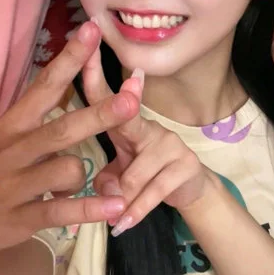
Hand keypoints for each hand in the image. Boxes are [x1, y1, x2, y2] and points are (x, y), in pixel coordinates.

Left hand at [79, 35, 212, 235]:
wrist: (190, 191)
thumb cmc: (147, 175)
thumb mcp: (120, 173)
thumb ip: (107, 177)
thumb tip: (106, 190)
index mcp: (127, 125)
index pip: (106, 98)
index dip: (94, 75)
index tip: (83, 49)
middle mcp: (149, 127)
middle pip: (127, 120)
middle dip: (117, 107)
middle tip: (101, 100)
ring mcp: (170, 145)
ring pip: (133, 176)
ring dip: (121, 200)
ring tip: (112, 217)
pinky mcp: (185, 166)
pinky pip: (152, 193)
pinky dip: (135, 212)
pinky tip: (122, 225)